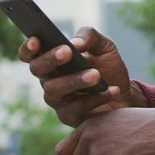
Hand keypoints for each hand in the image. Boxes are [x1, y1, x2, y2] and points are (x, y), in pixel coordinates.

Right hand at [19, 27, 146, 125]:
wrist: (126, 95)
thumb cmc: (109, 68)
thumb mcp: (104, 46)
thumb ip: (90, 37)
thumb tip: (75, 43)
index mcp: (52, 60)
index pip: (30, 54)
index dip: (28, 47)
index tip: (36, 39)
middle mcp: (49, 79)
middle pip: (37, 69)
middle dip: (50, 59)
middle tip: (67, 52)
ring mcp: (57, 100)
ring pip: (54, 89)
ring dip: (75, 80)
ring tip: (95, 75)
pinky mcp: (69, 116)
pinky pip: (76, 108)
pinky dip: (95, 97)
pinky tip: (111, 90)